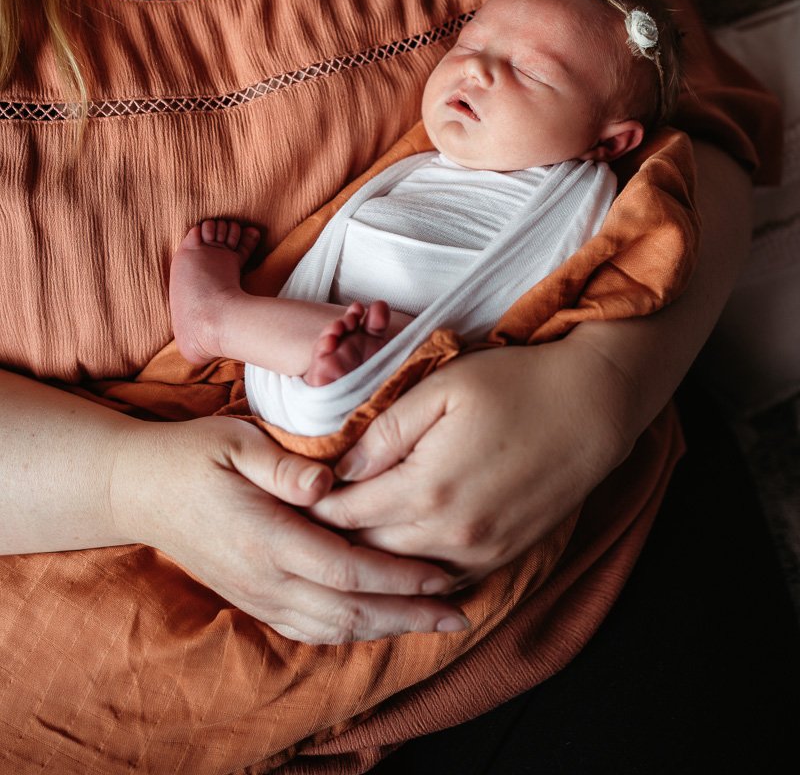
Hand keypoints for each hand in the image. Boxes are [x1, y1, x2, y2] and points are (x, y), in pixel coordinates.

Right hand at [109, 415, 464, 642]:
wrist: (138, 489)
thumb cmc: (192, 454)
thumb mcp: (234, 439)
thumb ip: (281, 463)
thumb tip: (327, 481)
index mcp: (264, 537)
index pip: (345, 570)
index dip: (398, 578)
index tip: (443, 575)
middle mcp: (264, 578)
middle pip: (348, 613)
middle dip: (408, 616)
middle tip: (458, 614)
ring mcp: (257, 595)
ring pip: (332, 629)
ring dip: (387, 628)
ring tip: (434, 622)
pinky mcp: (254, 599)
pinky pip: (310, 628)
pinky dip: (353, 631)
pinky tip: (382, 622)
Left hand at [311, 337, 629, 584]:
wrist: (592, 408)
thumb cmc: (515, 384)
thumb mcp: (441, 387)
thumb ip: (385, 431)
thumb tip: (338, 469)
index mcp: (426, 487)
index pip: (344, 514)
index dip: (309, 509)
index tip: (284, 501)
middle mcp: (451, 532)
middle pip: (367, 552)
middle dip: (330, 540)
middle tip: (298, 525)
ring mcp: (480, 551)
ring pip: (402, 574)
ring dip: (369, 561)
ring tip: (335, 544)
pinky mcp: (503, 557)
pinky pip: (442, 579)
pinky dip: (412, 572)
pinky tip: (394, 556)